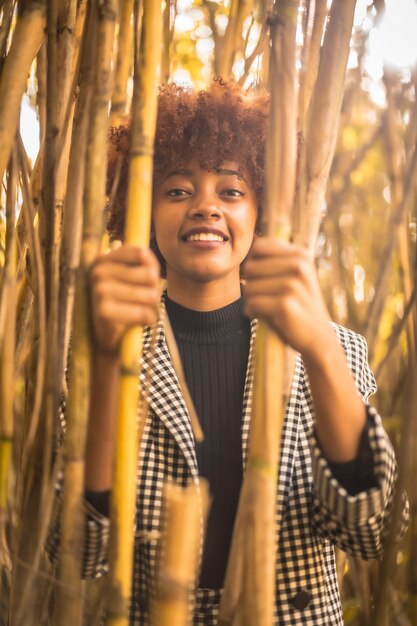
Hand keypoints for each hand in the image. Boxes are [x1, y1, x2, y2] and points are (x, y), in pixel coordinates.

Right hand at [89, 245, 160, 355]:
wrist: (107, 339)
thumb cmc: (124, 305)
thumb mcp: (133, 280)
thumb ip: (145, 265)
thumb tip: (151, 264)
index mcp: (102, 260)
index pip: (142, 253)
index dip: (153, 270)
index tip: (144, 283)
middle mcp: (97, 272)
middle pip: (150, 276)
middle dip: (153, 292)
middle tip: (142, 302)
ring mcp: (99, 291)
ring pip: (150, 295)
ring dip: (152, 308)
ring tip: (140, 312)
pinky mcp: (104, 312)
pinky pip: (144, 313)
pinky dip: (148, 320)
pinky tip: (138, 323)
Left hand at [243, 237, 332, 357]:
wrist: (318, 336)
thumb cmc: (300, 303)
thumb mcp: (298, 274)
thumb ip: (279, 258)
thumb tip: (253, 242)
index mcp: (301, 255)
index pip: (259, 246)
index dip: (254, 262)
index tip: (262, 277)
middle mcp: (299, 267)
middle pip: (250, 267)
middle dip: (251, 284)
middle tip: (265, 296)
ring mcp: (292, 286)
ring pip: (249, 287)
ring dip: (252, 300)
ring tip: (266, 306)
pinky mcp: (284, 305)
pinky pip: (252, 304)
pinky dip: (252, 312)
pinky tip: (263, 316)